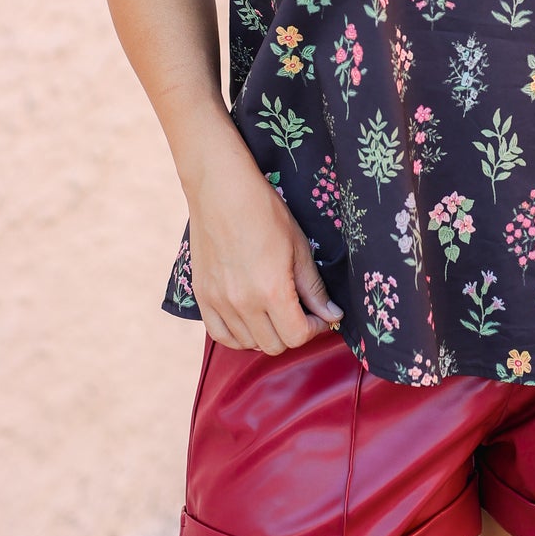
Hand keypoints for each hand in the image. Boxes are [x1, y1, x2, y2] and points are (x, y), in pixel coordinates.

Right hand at [185, 164, 342, 354]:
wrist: (221, 190)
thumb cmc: (264, 212)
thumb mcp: (299, 247)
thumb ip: (314, 288)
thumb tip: (332, 316)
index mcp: (272, 291)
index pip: (297, 336)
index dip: (315, 329)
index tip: (319, 315)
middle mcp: (243, 303)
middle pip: (274, 345)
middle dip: (293, 333)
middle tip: (299, 312)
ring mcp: (219, 302)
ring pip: (248, 343)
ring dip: (266, 334)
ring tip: (274, 312)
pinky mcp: (202, 296)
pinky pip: (220, 335)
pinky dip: (237, 336)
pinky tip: (249, 321)